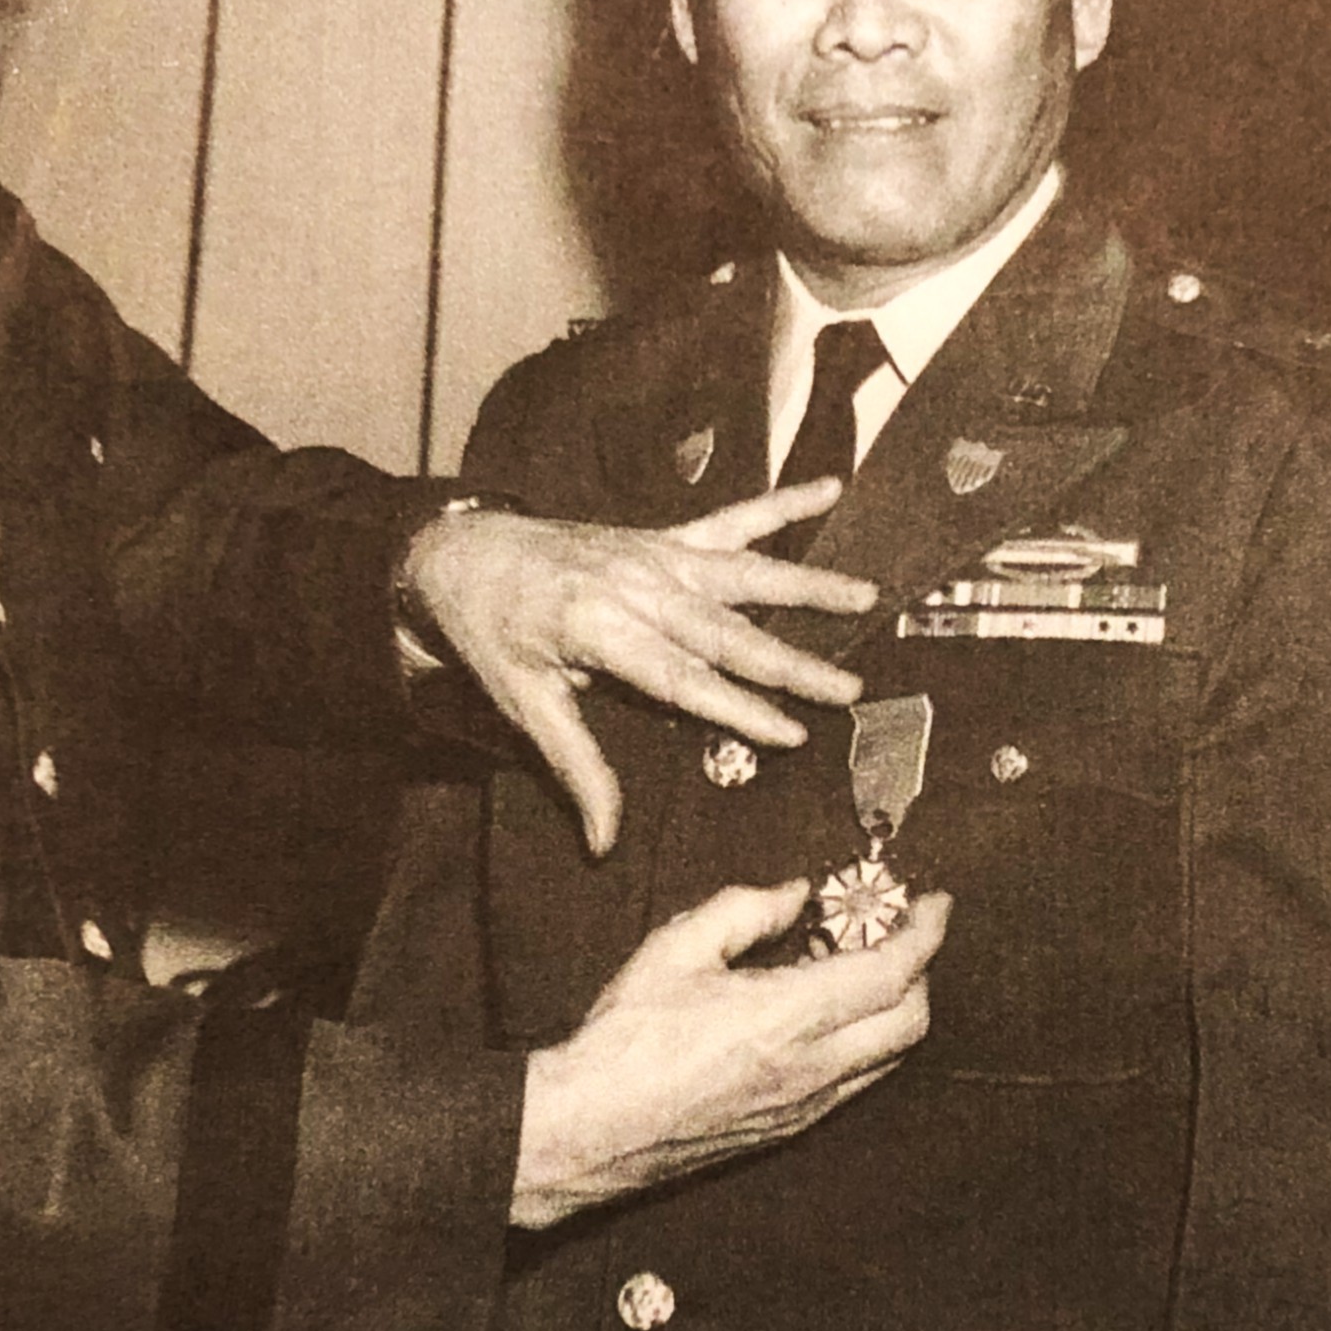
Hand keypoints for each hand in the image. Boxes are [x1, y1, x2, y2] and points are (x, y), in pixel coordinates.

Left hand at [401, 481, 876, 856]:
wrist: (463, 551)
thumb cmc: (491, 632)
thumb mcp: (524, 703)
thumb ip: (577, 769)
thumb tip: (604, 843)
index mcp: (601, 627)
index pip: (683, 678)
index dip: (739, 709)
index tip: (792, 735)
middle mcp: (639, 584)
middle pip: (728, 630)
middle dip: (792, 662)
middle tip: (848, 690)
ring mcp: (657, 554)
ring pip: (745, 571)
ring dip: (808, 584)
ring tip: (867, 593)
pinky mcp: (664, 537)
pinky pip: (732, 518)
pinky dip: (783, 501)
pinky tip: (832, 487)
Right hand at [511, 878, 947, 1227]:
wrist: (590, 1130)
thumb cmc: (625, 1040)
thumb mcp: (677, 948)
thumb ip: (745, 910)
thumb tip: (795, 895)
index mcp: (789, 1016)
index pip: (893, 973)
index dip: (925, 933)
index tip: (934, 904)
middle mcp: (813, 1068)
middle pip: (912, 1021)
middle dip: (921, 971)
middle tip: (899, 934)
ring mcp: (805, 1106)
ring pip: (889, 1058)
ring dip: (893, 1010)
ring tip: (854, 969)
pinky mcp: (788, 1130)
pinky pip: (854, 1084)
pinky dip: (861, 1042)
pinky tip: (820, 1016)